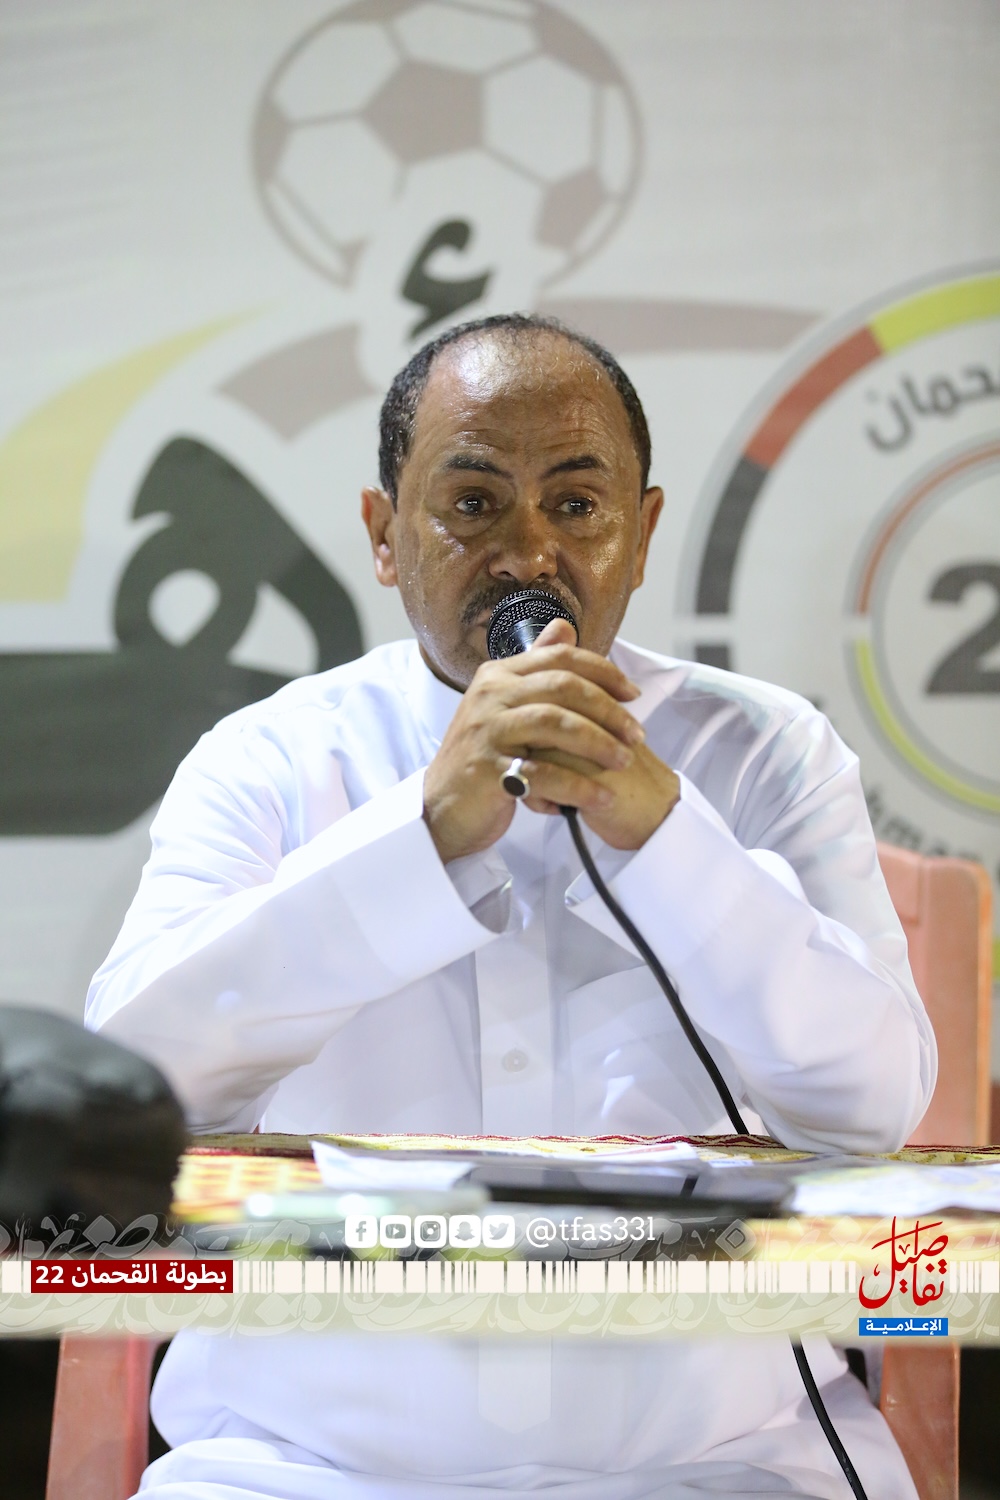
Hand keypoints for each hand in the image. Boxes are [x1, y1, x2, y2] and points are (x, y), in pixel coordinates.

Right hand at [422, 619, 675, 861]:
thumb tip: (566, 627)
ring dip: (598, 743)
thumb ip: (536, 668)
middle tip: (636, 734)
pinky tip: (602, 797)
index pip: (560, 657)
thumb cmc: (483, 757)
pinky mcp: (487, 769)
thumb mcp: (506, 705)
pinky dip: (578, 786)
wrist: (440, 808)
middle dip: (608, 710)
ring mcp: (486, 730)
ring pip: (555, 724)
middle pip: (563, 686)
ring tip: (624, 762)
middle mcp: (489, 695)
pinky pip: (543, 772)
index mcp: (498, 675)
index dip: (604, 672)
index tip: (633, 694)